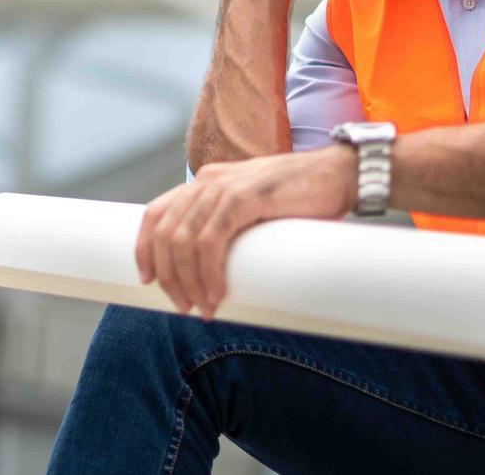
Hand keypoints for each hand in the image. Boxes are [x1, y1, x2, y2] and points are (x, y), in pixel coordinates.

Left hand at [134, 146, 356, 319]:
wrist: (340, 175)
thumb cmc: (301, 201)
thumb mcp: (253, 210)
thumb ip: (231, 227)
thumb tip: (214, 270)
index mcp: (204, 182)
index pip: (155, 214)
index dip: (144, 249)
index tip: (148, 281)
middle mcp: (207, 181)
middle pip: (165, 233)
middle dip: (168, 276)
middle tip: (185, 307)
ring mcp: (225, 187)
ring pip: (184, 240)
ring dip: (188, 281)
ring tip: (204, 308)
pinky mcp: (246, 197)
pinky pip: (212, 239)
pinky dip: (209, 272)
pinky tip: (217, 293)